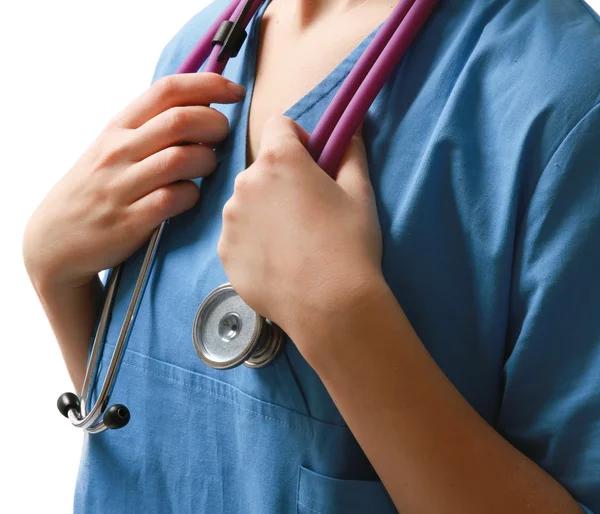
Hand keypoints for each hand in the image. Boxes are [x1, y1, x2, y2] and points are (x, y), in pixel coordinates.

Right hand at [23, 73, 245, 290]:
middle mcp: (118, 151)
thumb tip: (203, 109)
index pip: (167, 90)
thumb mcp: (112, 149)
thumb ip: (150, 129)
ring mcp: (122, 186)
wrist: (55, 240)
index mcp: (118, 127)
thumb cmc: (96, 189)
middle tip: (223, 137)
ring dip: (207, 161)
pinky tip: (189, 197)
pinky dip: (192, 195)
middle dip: (216, 124)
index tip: (235, 92)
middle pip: (180, 120)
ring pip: (181, 158)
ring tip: (207, 168)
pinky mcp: (130, 220)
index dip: (209, 84)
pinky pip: (175, 198)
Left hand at [218, 116, 382, 356]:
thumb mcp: (360, 192)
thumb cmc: (349, 243)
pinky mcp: (224, 252)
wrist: (329, 304)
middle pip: (262, 169)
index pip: (279, 125)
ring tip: (293, 243)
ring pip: (247, 203)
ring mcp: (230, 220)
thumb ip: (350, 152)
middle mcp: (245, 183)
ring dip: (265, 212)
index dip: (298, 140)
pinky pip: (238, 235)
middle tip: (307, 212)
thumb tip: (348, 130)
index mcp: (278, 160)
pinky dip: (254, 242)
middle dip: (281, 181)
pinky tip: (279, 263)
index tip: (312, 163)